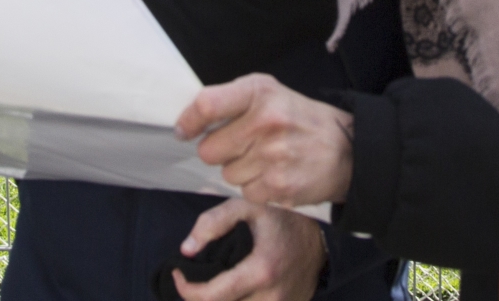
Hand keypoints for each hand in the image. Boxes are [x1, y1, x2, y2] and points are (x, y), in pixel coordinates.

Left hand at [173, 199, 325, 300]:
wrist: (320, 239)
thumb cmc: (280, 219)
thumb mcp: (247, 207)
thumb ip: (213, 222)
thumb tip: (186, 249)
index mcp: (260, 271)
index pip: (213, 296)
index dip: (187, 290)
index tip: (178, 274)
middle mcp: (271, 297)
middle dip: (201, 297)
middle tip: (193, 279)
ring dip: (221, 300)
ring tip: (212, 283)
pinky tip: (231, 290)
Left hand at [175, 74, 353, 209]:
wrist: (348, 150)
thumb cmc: (300, 119)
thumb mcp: (269, 93)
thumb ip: (231, 100)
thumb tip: (189, 121)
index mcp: (259, 92)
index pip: (206, 105)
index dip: (188, 121)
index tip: (184, 131)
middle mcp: (265, 122)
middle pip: (209, 150)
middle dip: (220, 151)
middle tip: (242, 145)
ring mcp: (273, 156)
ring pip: (226, 174)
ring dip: (240, 170)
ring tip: (266, 158)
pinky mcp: (279, 186)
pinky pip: (246, 192)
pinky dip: (256, 187)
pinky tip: (275, 174)